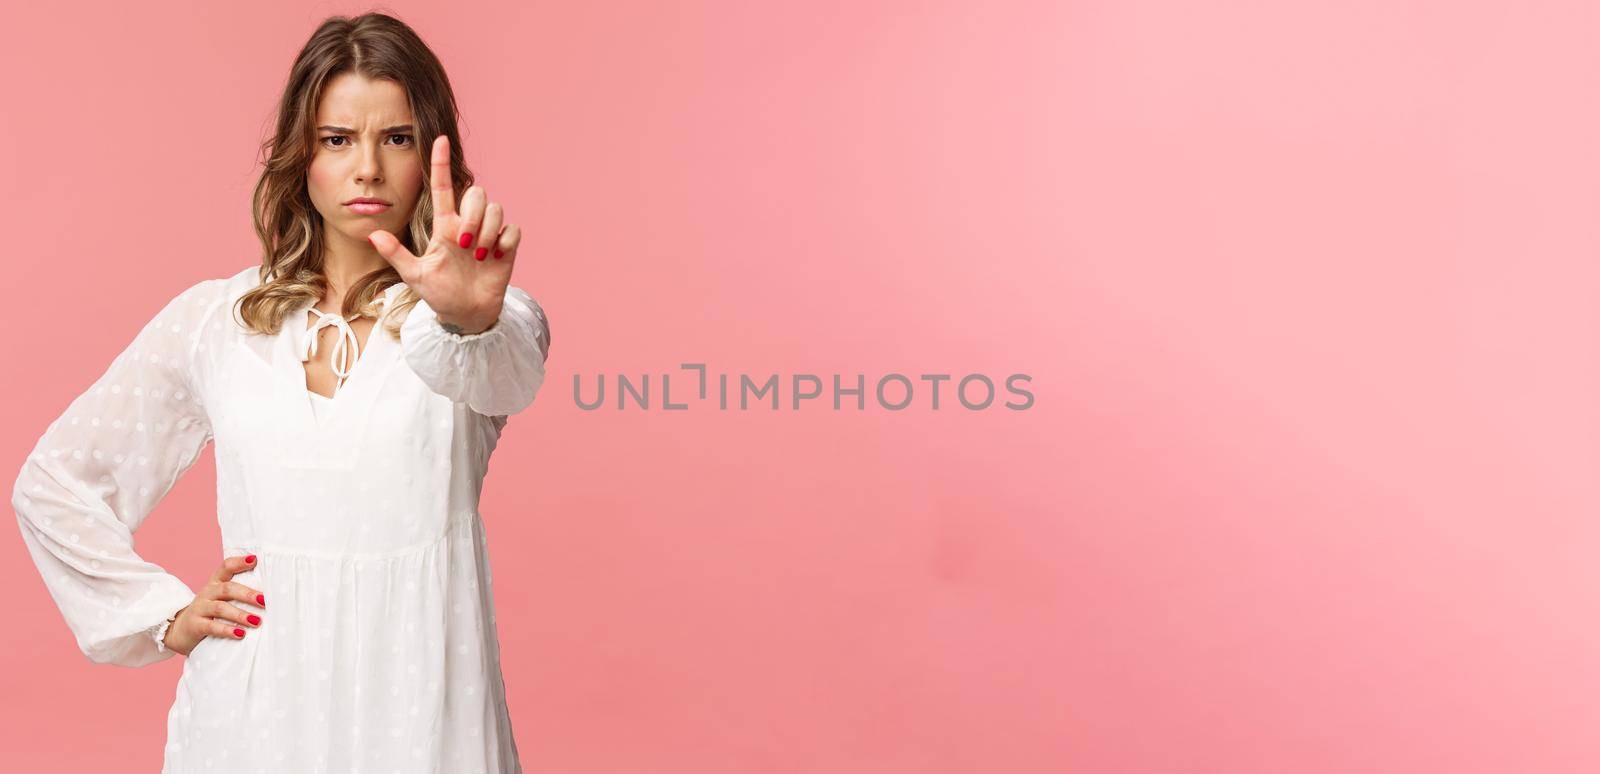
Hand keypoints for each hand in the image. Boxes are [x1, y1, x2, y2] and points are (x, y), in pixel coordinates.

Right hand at [163, 554, 265, 656]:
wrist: (179, 630)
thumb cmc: (210, 613)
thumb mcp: (221, 599)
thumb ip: (239, 594)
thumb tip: (271, 597)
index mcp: (215, 583)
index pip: (226, 567)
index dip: (239, 562)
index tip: (255, 559)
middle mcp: (207, 593)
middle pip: (227, 588)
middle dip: (248, 594)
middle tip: (265, 601)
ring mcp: (199, 609)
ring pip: (220, 608)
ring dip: (240, 614)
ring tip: (256, 621)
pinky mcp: (195, 625)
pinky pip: (211, 626)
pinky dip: (227, 630)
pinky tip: (240, 634)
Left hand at [366, 134, 522, 334]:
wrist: (465, 314)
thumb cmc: (440, 293)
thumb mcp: (415, 275)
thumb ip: (396, 254)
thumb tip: (373, 235)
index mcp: (444, 225)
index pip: (442, 186)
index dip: (440, 163)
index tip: (440, 140)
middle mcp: (467, 224)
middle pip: (477, 194)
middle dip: (472, 215)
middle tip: (464, 243)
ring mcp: (488, 234)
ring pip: (496, 208)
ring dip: (486, 230)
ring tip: (478, 254)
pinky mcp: (506, 247)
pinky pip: (513, 229)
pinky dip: (504, 242)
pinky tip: (494, 257)